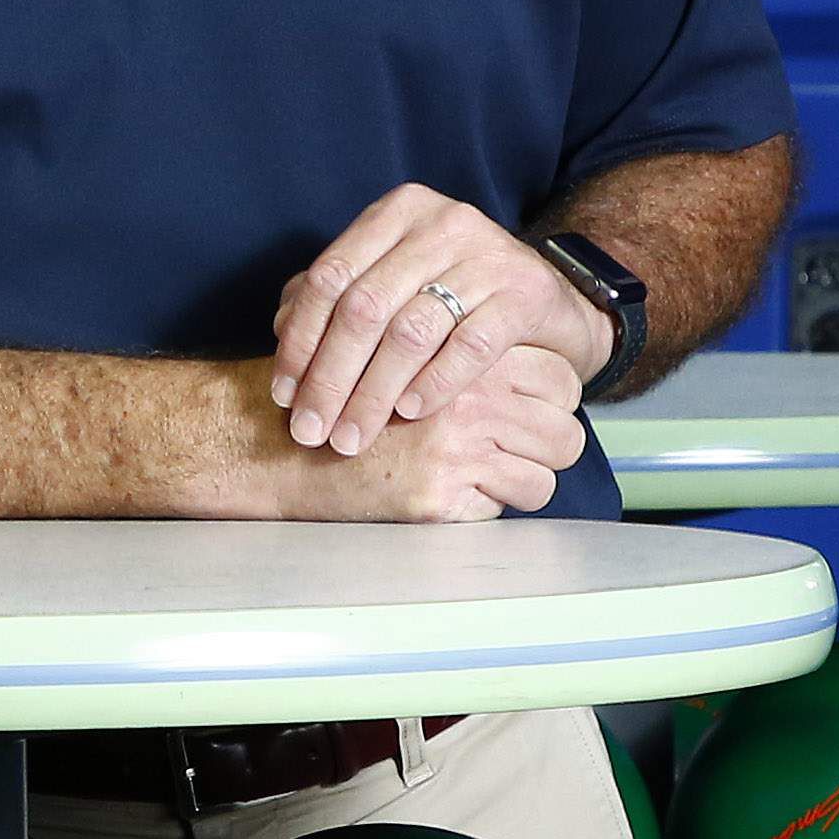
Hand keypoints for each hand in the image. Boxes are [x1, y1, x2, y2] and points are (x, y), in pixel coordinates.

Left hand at [270, 185, 616, 455]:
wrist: (550, 303)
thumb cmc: (456, 297)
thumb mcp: (395, 284)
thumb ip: (338, 297)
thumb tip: (279, 326)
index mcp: (397, 213)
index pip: (329, 277)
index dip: (299, 339)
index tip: (283, 394)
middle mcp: (441, 223)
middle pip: (364, 307)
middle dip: (330, 377)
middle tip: (311, 430)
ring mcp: (487, 254)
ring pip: (411, 329)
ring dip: (373, 392)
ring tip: (352, 436)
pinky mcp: (526, 293)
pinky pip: (470, 343)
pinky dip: (434, 382)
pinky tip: (410, 413)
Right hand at [297, 335, 587, 522]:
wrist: (273, 446)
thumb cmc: (329, 396)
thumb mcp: (383, 342)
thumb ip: (441, 338)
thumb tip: (505, 349)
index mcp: (455, 349)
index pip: (555, 371)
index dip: (548, 394)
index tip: (526, 407)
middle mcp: (466, 395)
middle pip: (564, 416)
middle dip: (549, 434)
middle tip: (522, 444)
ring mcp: (458, 447)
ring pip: (554, 458)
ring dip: (534, 469)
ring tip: (499, 472)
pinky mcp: (441, 496)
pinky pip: (519, 498)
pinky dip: (502, 500)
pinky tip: (466, 494)